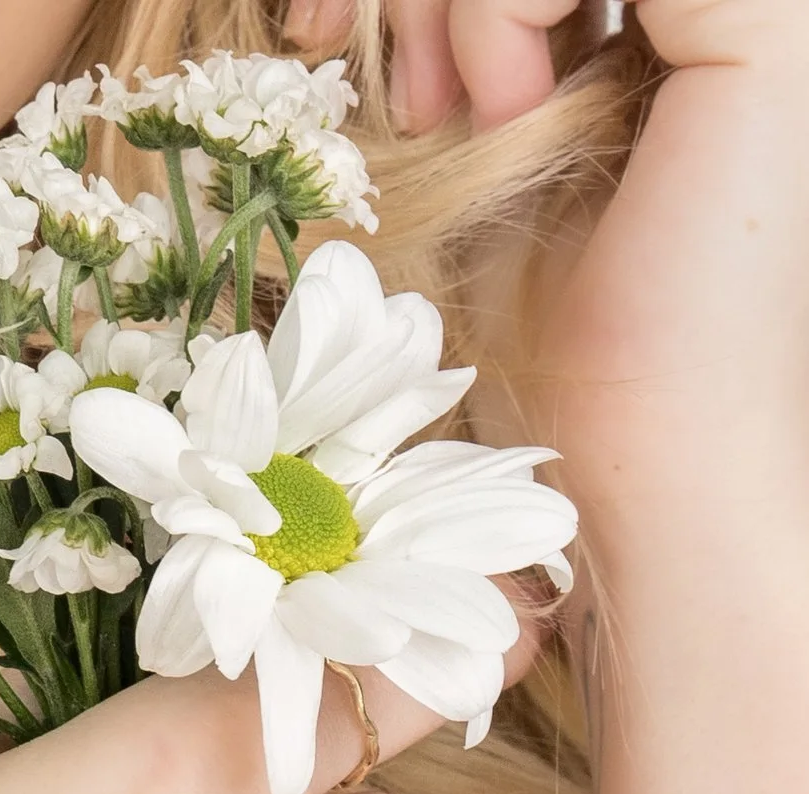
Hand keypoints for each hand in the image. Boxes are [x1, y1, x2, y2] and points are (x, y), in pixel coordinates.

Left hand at [292, 0, 808, 553]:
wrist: (634, 457)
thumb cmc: (544, 353)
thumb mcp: (464, 175)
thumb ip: (450, 67)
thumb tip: (354, 4)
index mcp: (657, 27)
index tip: (320, 36)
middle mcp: (708, 13)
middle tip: (343, 53)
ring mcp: (746, 12)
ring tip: (427, 109)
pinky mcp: (764, 27)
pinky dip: (504, 0)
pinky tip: (497, 105)